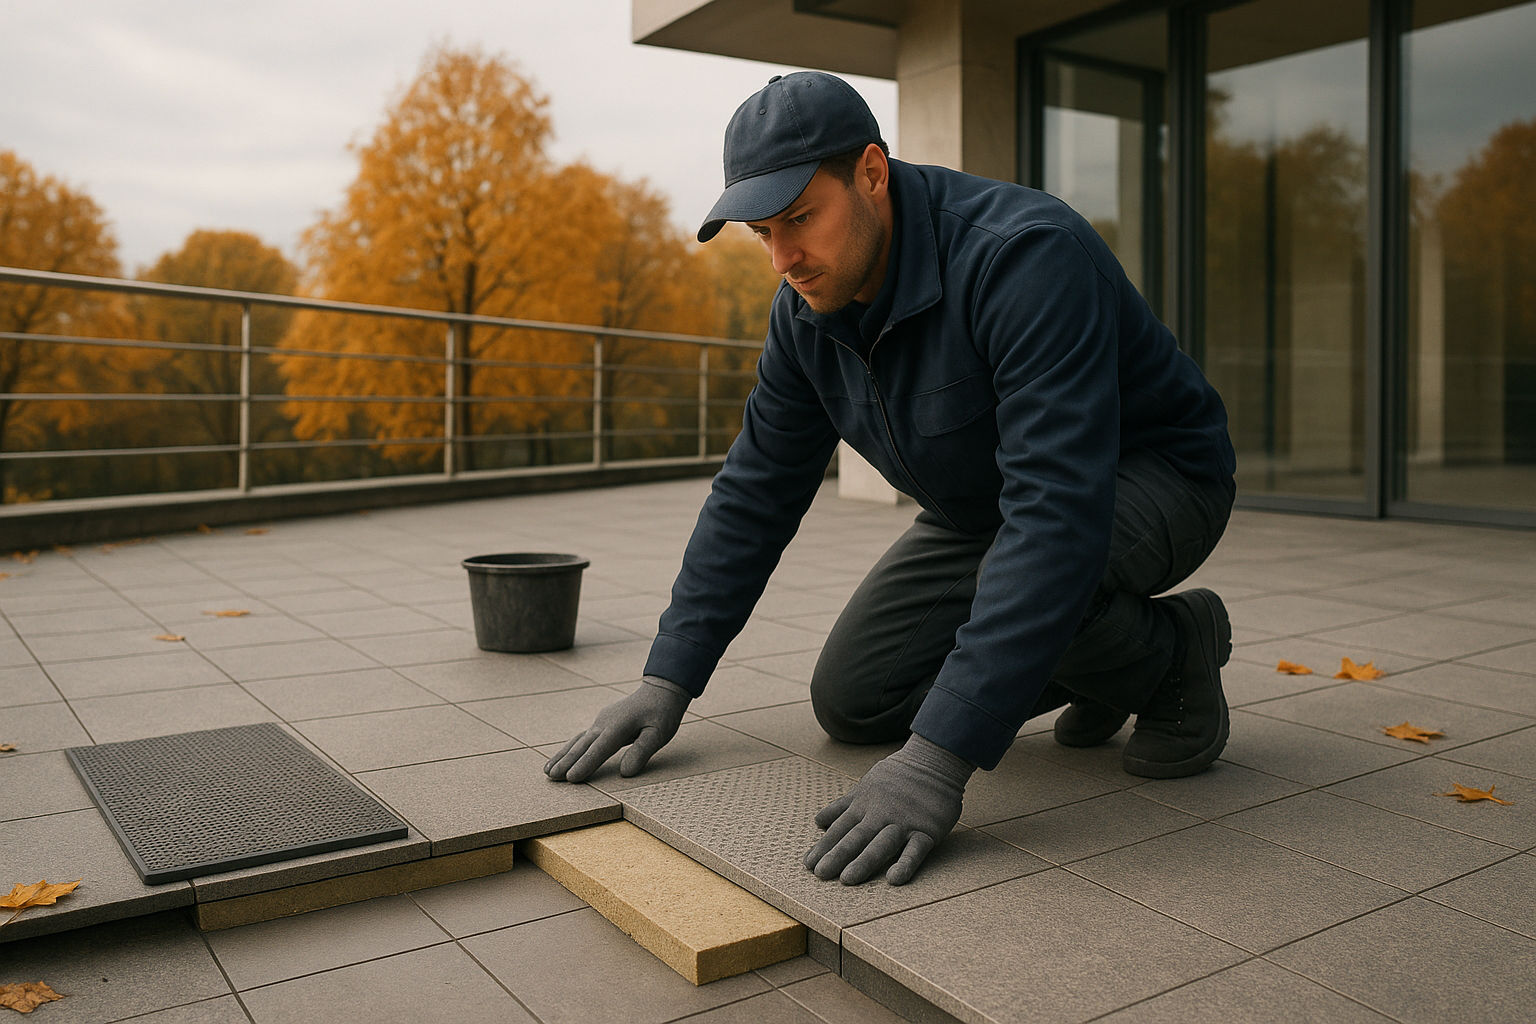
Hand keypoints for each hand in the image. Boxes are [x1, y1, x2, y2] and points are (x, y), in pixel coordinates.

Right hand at [544, 676, 689, 782]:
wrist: (661, 689)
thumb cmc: (662, 713)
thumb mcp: (659, 733)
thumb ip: (642, 751)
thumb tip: (625, 772)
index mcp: (618, 725)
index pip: (599, 749)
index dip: (585, 764)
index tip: (571, 778)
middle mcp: (605, 722)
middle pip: (582, 745)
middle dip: (566, 762)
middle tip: (551, 777)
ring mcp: (601, 721)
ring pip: (578, 741)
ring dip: (563, 756)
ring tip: (548, 771)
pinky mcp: (601, 723)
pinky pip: (582, 738)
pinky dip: (570, 749)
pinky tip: (562, 757)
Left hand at [804, 733, 973, 885]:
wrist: (934, 761)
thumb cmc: (897, 775)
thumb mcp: (865, 785)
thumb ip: (843, 806)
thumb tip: (818, 821)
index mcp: (864, 804)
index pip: (840, 828)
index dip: (824, 846)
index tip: (808, 863)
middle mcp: (880, 815)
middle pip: (856, 837)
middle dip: (837, 855)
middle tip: (821, 873)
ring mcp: (903, 823)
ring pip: (881, 844)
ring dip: (864, 861)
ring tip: (848, 879)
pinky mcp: (926, 831)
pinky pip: (915, 850)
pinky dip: (905, 864)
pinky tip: (894, 879)